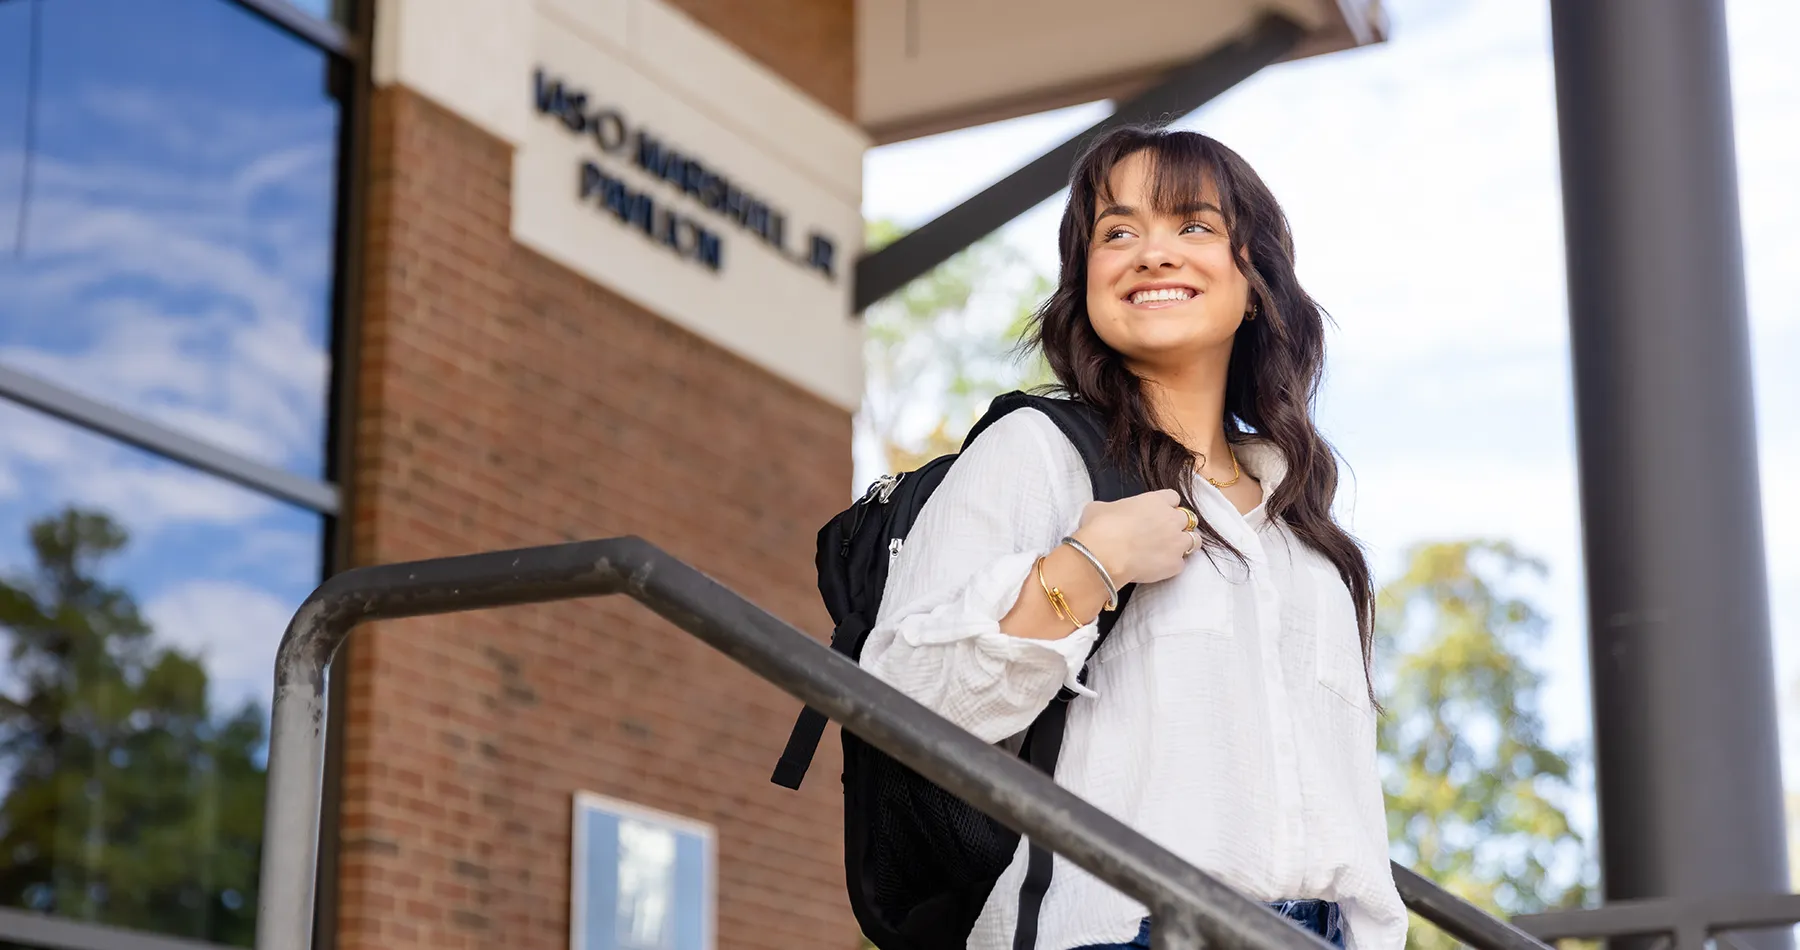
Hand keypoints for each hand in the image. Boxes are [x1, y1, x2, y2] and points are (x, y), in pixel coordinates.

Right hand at [1069, 488, 1196, 585]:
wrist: (1105, 554)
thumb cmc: (1100, 527)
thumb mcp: (1098, 508)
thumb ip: (1111, 508)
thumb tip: (1104, 513)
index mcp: (1155, 501)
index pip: (1173, 498)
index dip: (1166, 506)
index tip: (1158, 513)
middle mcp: (1171, 519)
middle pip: (1188, 519)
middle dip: (1178, 525)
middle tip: (1162, 534)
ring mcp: (1176, 542)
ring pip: (1193, 540)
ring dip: (1183, 544)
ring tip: (1167, 551)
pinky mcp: (1175, 564)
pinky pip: (1181, 564)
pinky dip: (1171, 566)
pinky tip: (1157, 568)